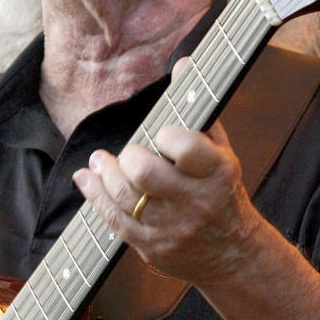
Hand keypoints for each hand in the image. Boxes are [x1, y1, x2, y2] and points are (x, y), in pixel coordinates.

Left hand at [72, 117, 260, 289]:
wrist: (231, 254)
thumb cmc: (222, 193)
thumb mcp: (220, 152)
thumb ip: (198, 111)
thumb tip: (181, 64)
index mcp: (216, 174)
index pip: (184, 147)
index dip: (166, 136)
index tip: (161, 135)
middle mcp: (195, 203)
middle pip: (145, 174)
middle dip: (127, 158)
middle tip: (126, 153)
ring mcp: (171, 229)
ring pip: (125, 198)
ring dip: (104, 175)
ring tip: (100, 162)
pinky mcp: (152, 247)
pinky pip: (114, 221)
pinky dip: (95, 197)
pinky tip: (87, 180)